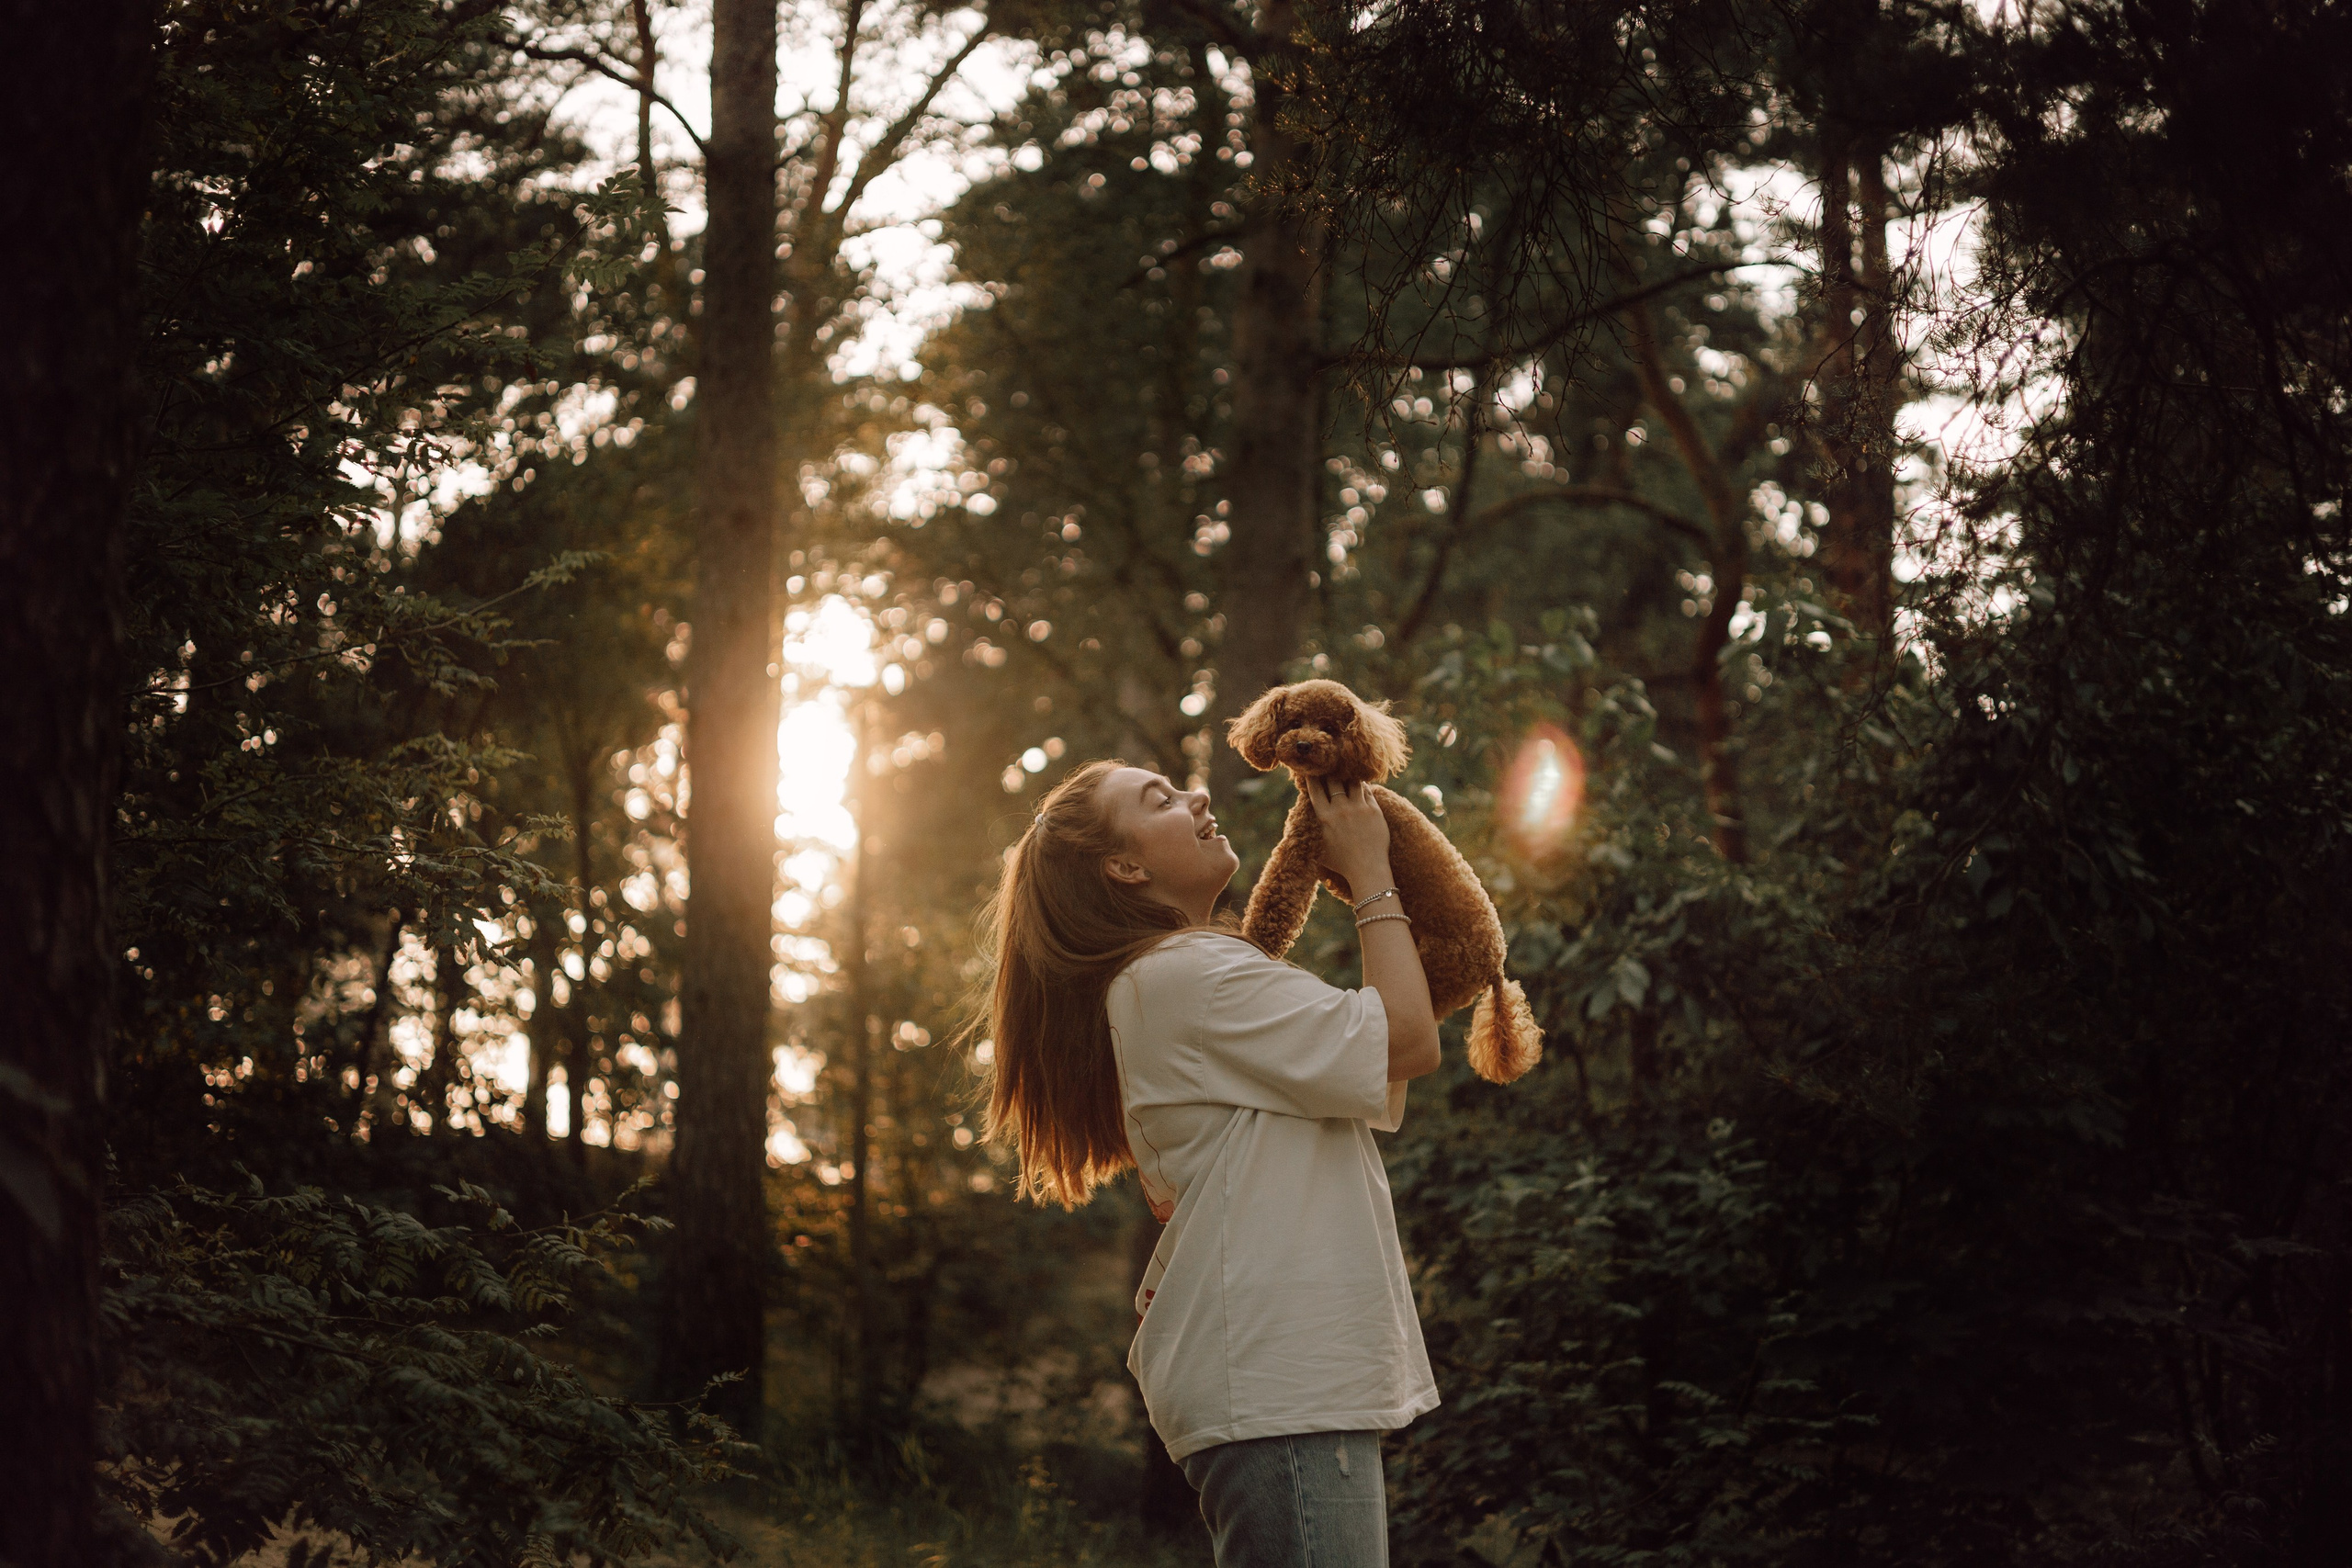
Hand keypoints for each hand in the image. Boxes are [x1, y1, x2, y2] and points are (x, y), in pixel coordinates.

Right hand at [1304, 776, 1390, 891]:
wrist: (1367, 869)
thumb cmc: (1341, 863)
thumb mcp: (1319, 847)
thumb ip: (1312, 830)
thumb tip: (1300, 823)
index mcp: (1324, 817)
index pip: (1316, 789)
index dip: (1312, 777)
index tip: (1311, 770)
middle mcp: (1341, 809)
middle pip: (1333, 781)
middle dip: (1330, 772)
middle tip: (1329, 766)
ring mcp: (1359, 808)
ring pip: (1352, 782)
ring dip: (1348, 776)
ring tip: (1347, 771)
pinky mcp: (1374, 810)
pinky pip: (1367, 790)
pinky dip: (1362, 786)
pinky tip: (1360, 784)